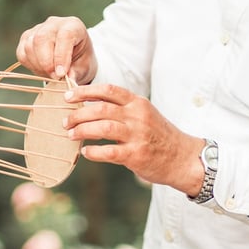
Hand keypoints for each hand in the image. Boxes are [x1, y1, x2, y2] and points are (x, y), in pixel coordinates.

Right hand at [16, 16, 97, 83]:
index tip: (61, 74)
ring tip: (50, 74)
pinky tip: (41, 70)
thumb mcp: (84, 67)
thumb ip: (76, 73)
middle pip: (42, 38)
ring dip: (38, 65)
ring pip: (29, 45)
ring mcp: (37, 29)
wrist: (73, 56)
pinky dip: (30, 65)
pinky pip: (22, 53)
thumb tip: (68, 80)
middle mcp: (54, 23)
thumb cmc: (81, 59)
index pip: (64, 36)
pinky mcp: (26, 38)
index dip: (61, 56)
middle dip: (46, 62)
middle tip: (55, 77)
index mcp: (73, 26)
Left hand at [63, 83, 205, 193]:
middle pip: (100, 108)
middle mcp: (137, 116)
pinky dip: (93, 152)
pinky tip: (86, 153)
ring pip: (103, 128)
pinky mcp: (136, 155)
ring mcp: (137, 135)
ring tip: (71, 135)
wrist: (183, 158)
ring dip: (82, 130)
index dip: (85, 91)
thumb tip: (90, 105)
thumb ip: (122, 108)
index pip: (107, 90)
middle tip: (66, 121)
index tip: (68, 97)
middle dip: (78, 114)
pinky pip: (109, 152)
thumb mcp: (144, 114)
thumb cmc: (159, 136)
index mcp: (137, 103)